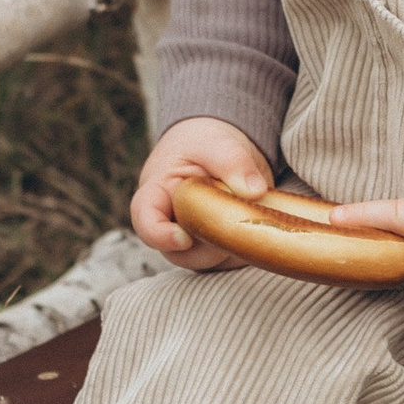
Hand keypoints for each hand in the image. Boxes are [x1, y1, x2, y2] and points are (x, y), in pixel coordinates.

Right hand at [130, 117, 269, 270]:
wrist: (218, 150)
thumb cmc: (205, 144)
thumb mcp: (216, 142)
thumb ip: (232, 161)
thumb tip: (254, 191)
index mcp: (157, 195)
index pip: (146, 222)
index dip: (160, 236)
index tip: (183, 237)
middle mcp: (170, 225)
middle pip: (180, 253)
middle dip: (210, 241)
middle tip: (236, 216)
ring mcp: (192, 242)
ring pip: (207, 261)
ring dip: (231, 245)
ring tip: (249, 214)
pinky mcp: (216, 250)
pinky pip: (230, 260)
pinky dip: (247, 248)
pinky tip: (257, 224)